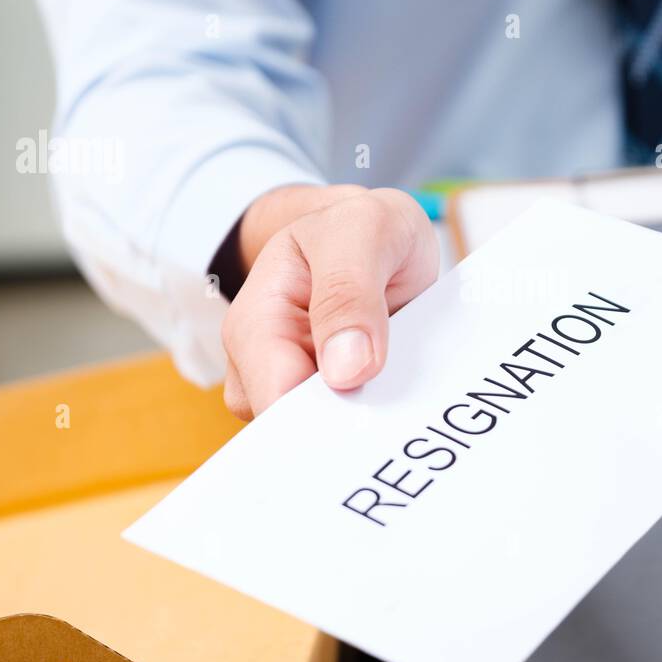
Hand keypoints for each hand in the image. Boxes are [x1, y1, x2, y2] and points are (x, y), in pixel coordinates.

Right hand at [220, 184, 438, 419]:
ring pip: (327, 434)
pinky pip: (354, 427)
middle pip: (295, 431)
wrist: (371, 233)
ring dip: (368, 424)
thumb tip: (347, 370)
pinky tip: (403, 400)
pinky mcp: (334, 399)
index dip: (314, 422)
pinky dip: (381, 418)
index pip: (272, 397)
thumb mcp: (362, 231)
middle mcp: (264, 365)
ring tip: (405, 395)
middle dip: (343, 431)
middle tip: (396, 419)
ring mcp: (297, 387)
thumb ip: (350, 291)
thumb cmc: (357, 227)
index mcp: (257, 321)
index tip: (364, 428)